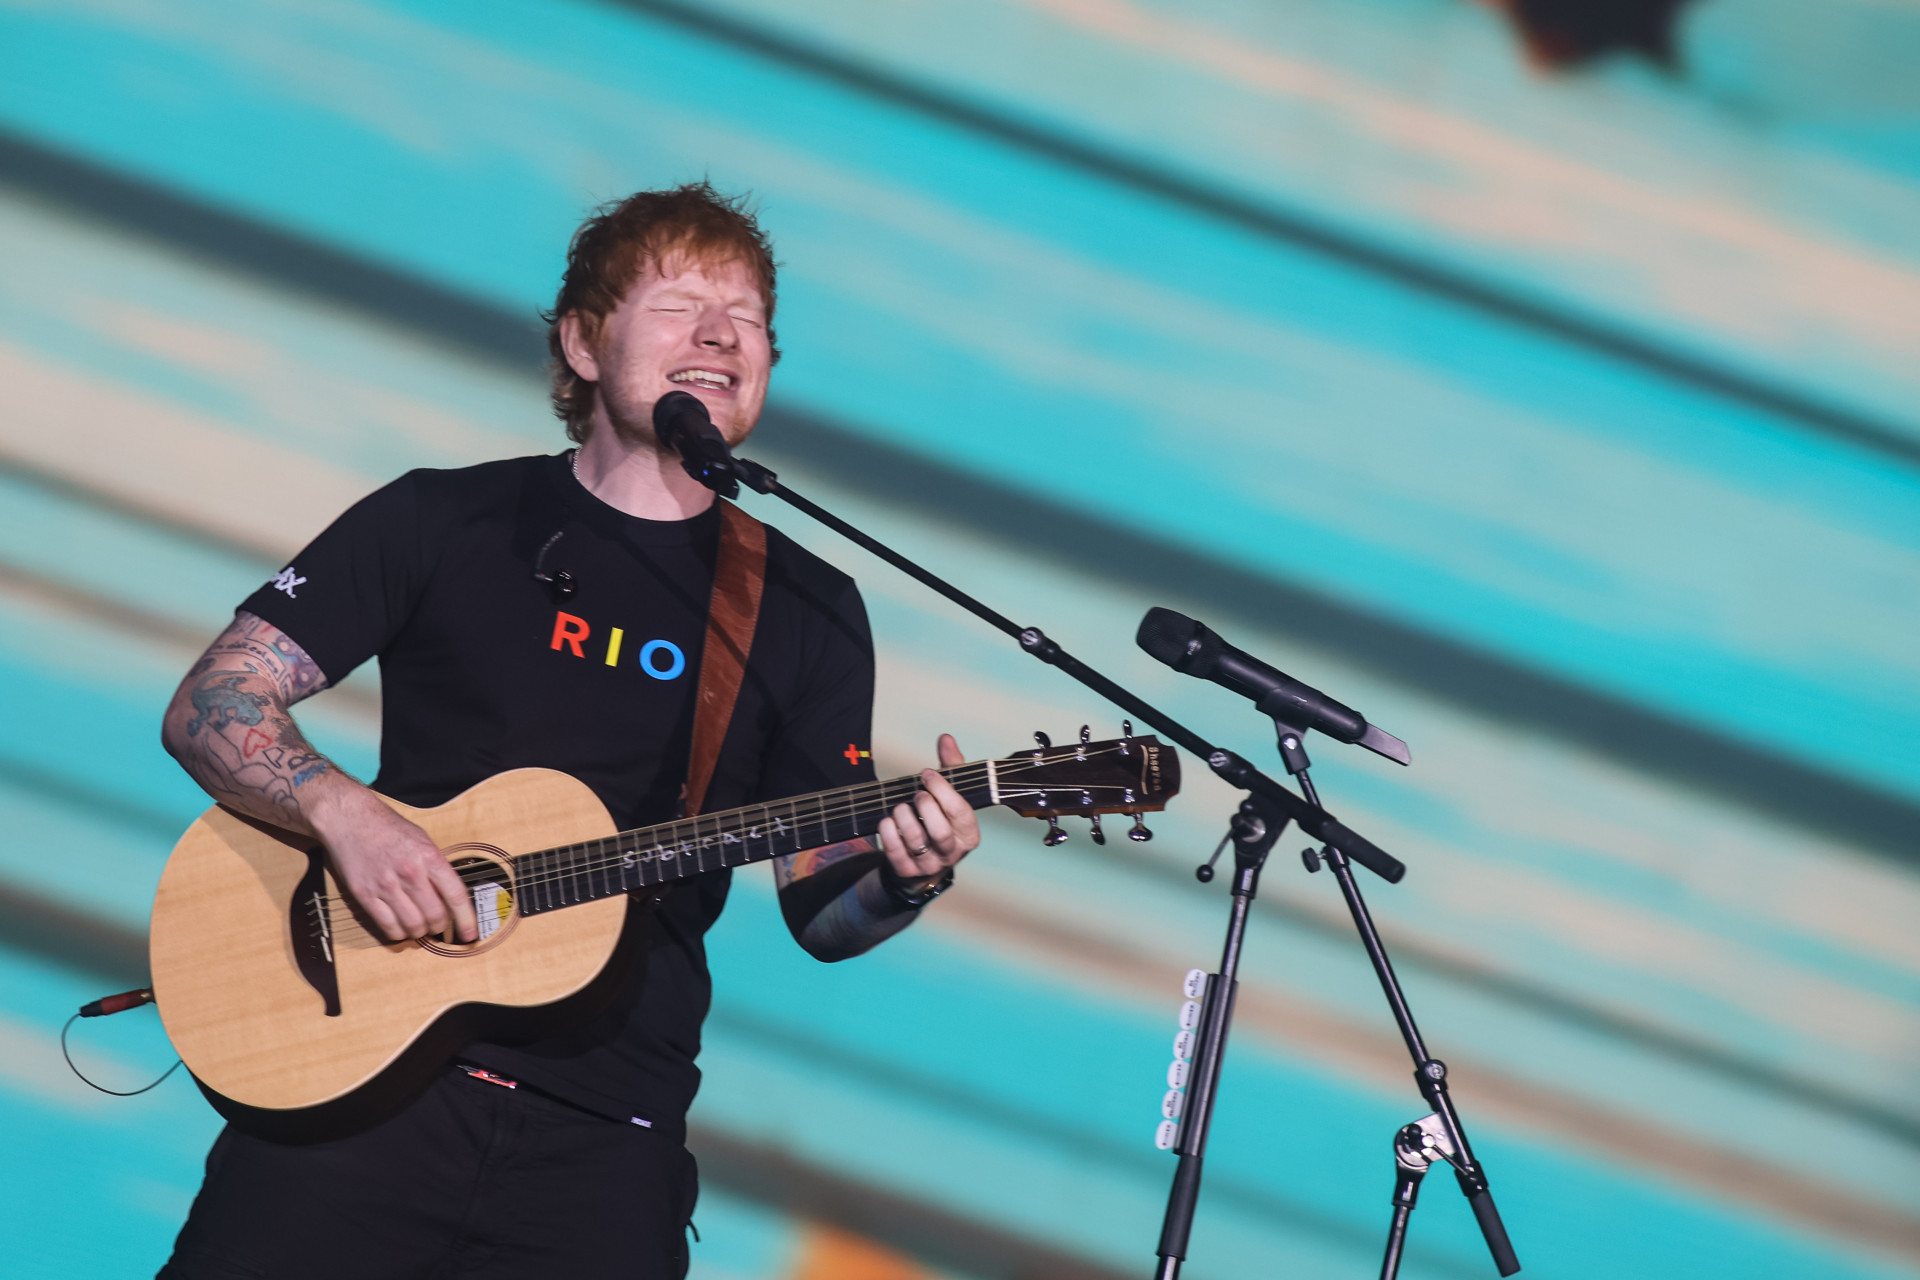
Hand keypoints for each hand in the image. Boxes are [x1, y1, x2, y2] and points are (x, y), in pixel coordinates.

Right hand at [308, 781, 477, 942]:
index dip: (466, 920)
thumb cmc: (388, 828)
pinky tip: (401, 927)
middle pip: (435, 916)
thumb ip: (436, 867)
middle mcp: (410, 872)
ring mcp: (386, 885)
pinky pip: (387, 926)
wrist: (349, 819)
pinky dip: (398, 933)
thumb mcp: (422, 840)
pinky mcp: (365, 895)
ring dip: (420, 932)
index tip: (470, 934)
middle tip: (439, 925)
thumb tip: (449, 896)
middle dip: (440, 927)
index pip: (455, 896)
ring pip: (413, 926)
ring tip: (419, 925)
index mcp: (429, 856)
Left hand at [876, 734, 979, 889]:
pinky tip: (887, 820)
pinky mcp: (907, 872)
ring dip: (904, 818)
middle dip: (926, 807)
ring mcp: (929, 865)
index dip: (942, 790)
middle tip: (917, 794)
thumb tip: (945, 738)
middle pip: (940, 832)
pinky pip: (895, 853)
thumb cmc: (940, 820)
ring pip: (916, 842)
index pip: (960, 812)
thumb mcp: (949, 795)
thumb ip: (950, 766)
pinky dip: (888, 833)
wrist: (923, 861)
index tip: (927, 774)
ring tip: (900, 806)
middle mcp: (952, 853)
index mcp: (968, 834)